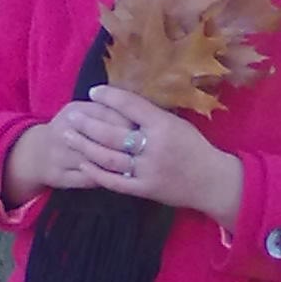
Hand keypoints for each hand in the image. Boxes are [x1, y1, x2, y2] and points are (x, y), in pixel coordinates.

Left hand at [69, 84, 242, 227]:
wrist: (212, 181)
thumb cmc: (195, 148)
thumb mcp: (178, 124)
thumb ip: (152, 116)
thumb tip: (123, 102)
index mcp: (164, 125)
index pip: (131, 106)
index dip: (110, 97)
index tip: (93, 92)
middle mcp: (154, 147)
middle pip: (112, 133)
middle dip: (88, 123)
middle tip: (71, 116)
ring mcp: (148, 170)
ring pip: (108, 157)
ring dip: (85, 146)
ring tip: (68, 137)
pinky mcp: (145, 189)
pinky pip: (115, 181)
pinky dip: (96, 173)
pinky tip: (82, 163)